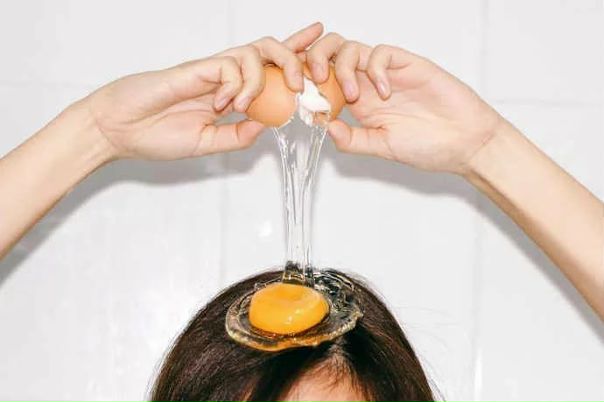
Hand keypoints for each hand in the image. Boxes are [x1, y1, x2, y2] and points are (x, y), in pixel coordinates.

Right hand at [83, 23, 323, 159]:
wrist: (119, 130)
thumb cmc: (156, 136)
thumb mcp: (208, 144)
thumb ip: (238, 136)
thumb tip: (269, 125)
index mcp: (231, 93)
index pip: (270, 69)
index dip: (296, 55)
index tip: (319, 48)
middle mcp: (226, 77)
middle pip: (271, 50)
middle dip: (296, 58)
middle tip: (303, 83)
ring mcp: (212, 71)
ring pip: (256, 52)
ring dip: (264, 78)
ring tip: (248, 103)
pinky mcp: (197, 68)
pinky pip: (231, 65)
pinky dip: (237, 84)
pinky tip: (223, 104)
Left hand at [306, 34, 503, 173]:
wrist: (467, 142)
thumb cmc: (429, 147)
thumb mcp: (382, 147)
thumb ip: (353, 139)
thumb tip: (323, 126)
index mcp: (358, 104)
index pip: (323, 81)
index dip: (307, 82)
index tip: (299, 97)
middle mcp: (367, 84)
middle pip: (330, 55)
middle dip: (314, 62)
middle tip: (316, 84)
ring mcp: (387, 73)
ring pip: (350, 48)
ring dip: (342, 66)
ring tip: (353, 95)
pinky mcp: (408, 64)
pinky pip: (382, 52)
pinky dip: (376, 68)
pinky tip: (386, 92)